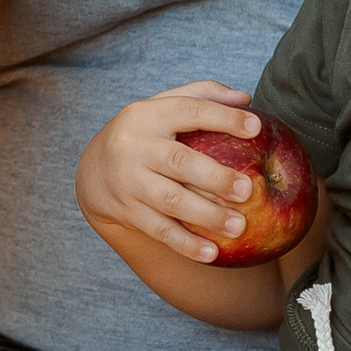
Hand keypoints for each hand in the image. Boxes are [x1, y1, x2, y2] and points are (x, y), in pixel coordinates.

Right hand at [78, 81, 265, 261]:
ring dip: (206, 216)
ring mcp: (128, 181)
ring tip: (239, 226)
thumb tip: (246, 99)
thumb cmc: (145, 134)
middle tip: (247, 190)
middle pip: (177, 161)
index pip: (187, 110)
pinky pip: (159, 231)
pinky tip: (211, 253)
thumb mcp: (164, 106)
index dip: (222, 117)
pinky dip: (185, 244)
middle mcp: (133, 146)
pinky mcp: (126, 211)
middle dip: (215, 177)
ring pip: (170, 201)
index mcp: (147, 115)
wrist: (94, 172)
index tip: (256, 128)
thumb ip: (203, 96)